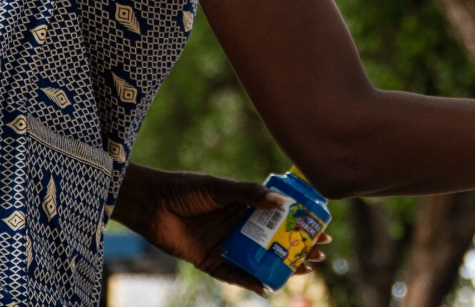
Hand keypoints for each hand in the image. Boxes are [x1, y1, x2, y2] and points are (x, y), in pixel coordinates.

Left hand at [113, 166, 329, 291]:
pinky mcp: (211, 262)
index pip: (279, 216)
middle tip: (320, 253)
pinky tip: (269, 287)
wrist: (152, 203)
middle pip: (275, 240)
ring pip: (260, 259)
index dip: (300, 222)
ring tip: (305, 270)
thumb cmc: (185, 189)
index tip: (322, 226)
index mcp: (244, 205)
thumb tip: (282, 203)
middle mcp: (238, 226)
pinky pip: (235, 275)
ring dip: (281, 265)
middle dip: (298, 247)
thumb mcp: (220, 187)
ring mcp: (226, 245)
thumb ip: (249, 194)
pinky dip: (251, 282)